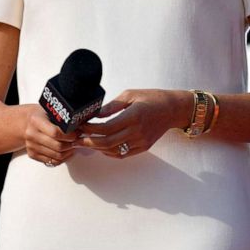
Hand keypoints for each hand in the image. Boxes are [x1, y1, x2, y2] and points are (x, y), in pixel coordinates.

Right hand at [24, 106, 77, 166]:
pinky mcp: (32, 154)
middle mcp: (31, 134)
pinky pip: (51, 161)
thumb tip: (84, 126)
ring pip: (56, 155)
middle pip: (57, 146)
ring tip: (73, 146)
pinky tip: (66, 152)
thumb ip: (64, 118)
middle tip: (77, 141)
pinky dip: (62, 159)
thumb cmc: (43, 115)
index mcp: (36, 120)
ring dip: (68, 152)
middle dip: (71, 144)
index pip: (55, 132)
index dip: (69, 135)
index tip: (76, 134)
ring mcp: (31, 145)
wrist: (26, 122)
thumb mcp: (51, 111)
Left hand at [76, 89, 190, 157]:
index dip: (90, 129)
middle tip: (76, 139)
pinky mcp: (143, 147)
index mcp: (133, 116)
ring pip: (113, 151)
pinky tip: (101, 147)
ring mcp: (141, 142)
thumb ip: (112, 106)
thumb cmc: (151, 98)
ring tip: (85, 143)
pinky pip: (123, 154)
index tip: (80, 126)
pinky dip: (109, 152)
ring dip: (97, 148)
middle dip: (89, 142)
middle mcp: (137, 132)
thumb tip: (95, 114)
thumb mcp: (130, 95)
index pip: (106, 127)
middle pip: (107, 142)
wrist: (172, 109)